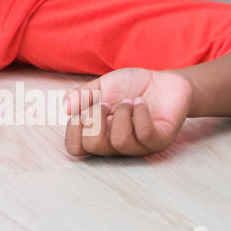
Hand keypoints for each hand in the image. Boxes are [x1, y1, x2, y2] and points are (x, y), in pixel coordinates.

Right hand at [63, 67, 192, 156]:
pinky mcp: (160, 141)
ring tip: (128, 101)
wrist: (165, 81)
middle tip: (107, 103)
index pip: (76, 149)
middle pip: (94, 146)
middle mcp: (116, 146)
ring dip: (121, 113)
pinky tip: (141, 103)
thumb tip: (65, 108)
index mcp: (99, 134)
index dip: (73, 131)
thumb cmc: (132, 87)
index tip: (83, 112)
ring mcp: (139, 146)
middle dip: (96, 116)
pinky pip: (145, 134)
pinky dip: (140, 113)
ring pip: (120, 141)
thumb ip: (82, 95)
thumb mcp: (101, 86)